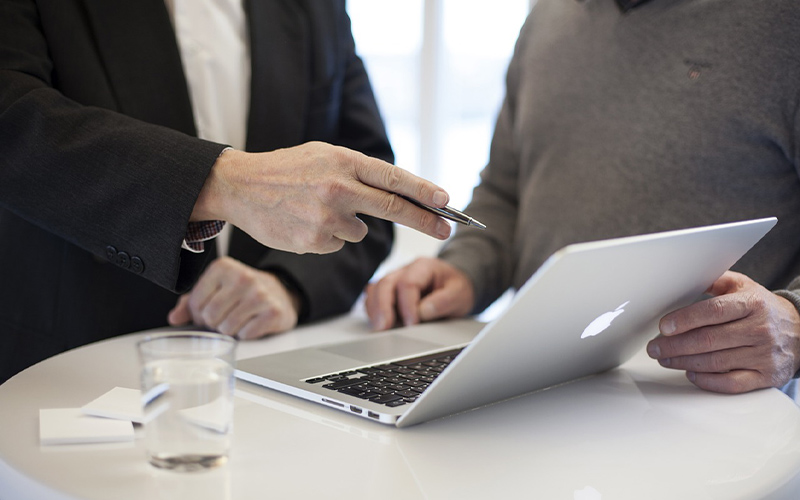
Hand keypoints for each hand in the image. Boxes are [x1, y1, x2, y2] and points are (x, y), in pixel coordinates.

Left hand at [167, 257, 299, 339]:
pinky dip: (246, 334)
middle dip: (214, 324)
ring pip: (227, 328)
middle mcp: (242, 277)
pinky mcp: (273, 312)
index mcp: (223, 267)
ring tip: (238, 319)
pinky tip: (252, 323)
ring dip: (229, 330)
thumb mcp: (215, 289)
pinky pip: (246, 334)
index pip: (195, 303)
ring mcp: (260, 294)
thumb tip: (174, 318)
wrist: (280, 293)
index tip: (209, 311)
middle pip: (210, 317)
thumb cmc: (242, 292)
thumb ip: (190, 302)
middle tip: (224, 318)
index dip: (198, 314)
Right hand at [192, 142, 452, 254]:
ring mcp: (326, 217)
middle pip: (394, 208)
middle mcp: (338, 188)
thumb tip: (397, 192)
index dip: (424, 192)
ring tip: (316, 208)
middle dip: (425, 220)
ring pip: (360, 230)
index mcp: (343, 161)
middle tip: (447, 228)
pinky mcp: (314, 241)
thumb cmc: (286, 169)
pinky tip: (305, 221)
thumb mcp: (323, 155)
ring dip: (349, 224)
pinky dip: (328, 236)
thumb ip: (358, 171)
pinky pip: (338, 243)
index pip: (394, 178)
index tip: (446, 201)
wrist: (240, 186)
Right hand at [364, 257, 474, 330]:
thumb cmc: (456, 289)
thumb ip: (444, 301)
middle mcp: (405, 270)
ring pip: (375, 289)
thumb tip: (423, 312)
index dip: (407, 305)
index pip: (408, 283)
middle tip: (384, 328)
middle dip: (383, 307)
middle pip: (385, 284)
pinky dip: (373, 310)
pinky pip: (373, 298)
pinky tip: (378, 324)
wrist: (455, 287)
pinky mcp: (389, 292)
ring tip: (379, 328)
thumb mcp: (460, 294)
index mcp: (423, 266)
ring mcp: (394, 280)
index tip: (412, 324)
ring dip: (375, 309)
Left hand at [646, 271, 799, 392]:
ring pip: (715, 362)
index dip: (684, 320)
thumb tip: (683, 279)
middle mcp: (759, 330)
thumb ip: (714, 281)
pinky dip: (707, 381)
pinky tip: (690, 373)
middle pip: (708, 340)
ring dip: (683, 362)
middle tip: (654, 347)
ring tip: (665, 358)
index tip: (663, 326)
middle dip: (674, 345)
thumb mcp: (743, 286)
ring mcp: (764, 355)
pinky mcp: (766, 376)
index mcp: (752, 304)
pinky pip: (731, 383)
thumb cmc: (763, 308)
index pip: (713, 312)